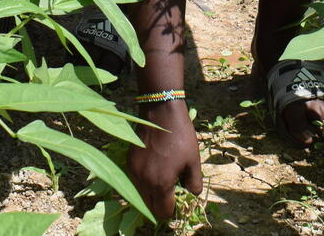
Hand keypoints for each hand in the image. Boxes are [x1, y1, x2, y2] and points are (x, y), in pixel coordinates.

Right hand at [126, 100, 201, 222]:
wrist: (161, 111)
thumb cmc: (180, 135)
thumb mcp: (194, 160)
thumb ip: (194, 183)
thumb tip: (192, 194)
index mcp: (161, 183)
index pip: (163, 212)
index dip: (171, 211)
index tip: (177, 203)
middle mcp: (144, 181)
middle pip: (150, 206)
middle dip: (160, 205)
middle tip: (171, 194)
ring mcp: (134, 171)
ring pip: (141, 194)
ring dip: (151, 193)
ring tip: (164, 180)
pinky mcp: (129, 160)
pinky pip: (136, 180)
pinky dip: (144, 181)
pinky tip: (155, 170)